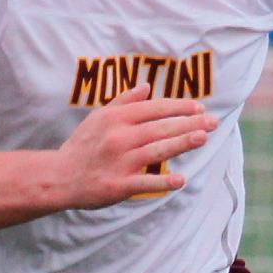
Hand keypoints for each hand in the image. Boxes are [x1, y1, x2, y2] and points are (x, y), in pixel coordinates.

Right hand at [53, 80, 213, 208]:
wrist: (59, 177)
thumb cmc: (82, 146)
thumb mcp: (98, 117)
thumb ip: (123, 101)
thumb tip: (147, 86)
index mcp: (116, 118)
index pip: (154, 109)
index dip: (179, 107)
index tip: (199, 107)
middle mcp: (120, 137)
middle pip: (161, 128)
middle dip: (190, 123)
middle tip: (213, 122)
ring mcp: (120, 162)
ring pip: (157, 150)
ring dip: (182, 143)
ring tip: (203, 138)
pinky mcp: (118, 185)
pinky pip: (145, 183)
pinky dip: (163, 182)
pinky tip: (181, 180)